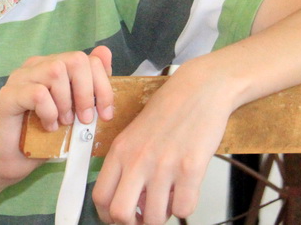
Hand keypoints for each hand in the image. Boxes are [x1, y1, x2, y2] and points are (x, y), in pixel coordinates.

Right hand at [0, 46, 114, 185]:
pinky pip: (38, 93)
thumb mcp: (77, 111)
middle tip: (85, 119)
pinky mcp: (8, 94)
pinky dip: (49, 113)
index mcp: (54, 64)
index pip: (88, 58)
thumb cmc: (48, 135)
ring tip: (64, 122)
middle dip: (87, 92)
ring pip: (56, 71)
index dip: (103, 85)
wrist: (16, 160)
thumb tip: (106, 52)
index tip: (105, 113)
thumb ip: (91, 83)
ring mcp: (20, 77)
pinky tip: (48, 126)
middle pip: (75, 59)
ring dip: (66, 103)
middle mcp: (36, 65)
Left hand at [92, 61, 234, 223]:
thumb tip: (134, 204)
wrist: (200, 89)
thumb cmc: (169, 110)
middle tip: (144, 219)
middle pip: (120, 214)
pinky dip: (185, 208)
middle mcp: (138, 159)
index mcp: (120, 150)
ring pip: (155, 218)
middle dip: (132, 224)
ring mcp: (164, 165)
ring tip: (168, 201)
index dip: (108, 216)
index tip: (122, 218)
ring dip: (162, 217)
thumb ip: (129, 166)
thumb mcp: (136, 134)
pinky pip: (184, 209)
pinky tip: (186, 191)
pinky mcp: (191, 169)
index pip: (100, 197)